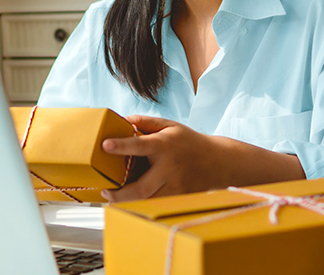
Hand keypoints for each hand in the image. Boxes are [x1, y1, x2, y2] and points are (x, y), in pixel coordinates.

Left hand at [101, 115, 305, 202]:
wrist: (218, 161)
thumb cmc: (188, 141)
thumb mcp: (169, 125)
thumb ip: (145, 122)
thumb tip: (121, 120)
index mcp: (165, 145)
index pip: (140, 145)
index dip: (122, 145)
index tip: (105, 144)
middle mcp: (169, 168)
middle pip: (142, 187)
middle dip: (120, 194)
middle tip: (105, 191)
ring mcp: (175, 185)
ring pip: (147, 200)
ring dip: (127, 201)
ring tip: (113, 197)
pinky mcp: (179, 197)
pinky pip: (156, 204)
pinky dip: (141, 203)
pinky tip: (131, 200)